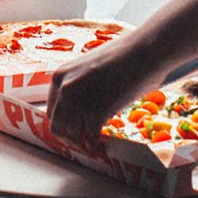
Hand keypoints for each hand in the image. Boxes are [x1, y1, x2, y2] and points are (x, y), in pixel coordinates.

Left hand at [41, 29, 165, 147]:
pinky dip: (97, 147)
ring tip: (96, 145)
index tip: (75, 131)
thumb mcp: (91, 67)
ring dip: (84, 143)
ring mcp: (78, 101)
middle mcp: (64, 89)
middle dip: (71, 138)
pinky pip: (91, 139)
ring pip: (72, 136)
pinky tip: (104, 147)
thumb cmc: (125, 56)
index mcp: (59, 76)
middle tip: (85, 143)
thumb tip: (80, 109)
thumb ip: (80, 85)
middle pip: (58, 127)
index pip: (52, 111)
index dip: (64, 124)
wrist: (145, 50)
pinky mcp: (96, 112)